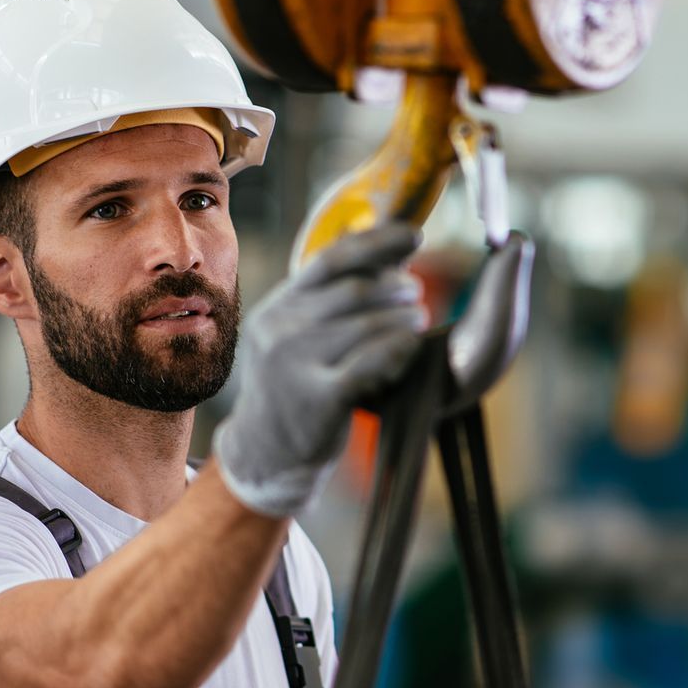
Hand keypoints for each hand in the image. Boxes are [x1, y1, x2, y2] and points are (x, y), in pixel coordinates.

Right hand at [213, 225, 427, 516]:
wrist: (266, 452)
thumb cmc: (296, 385)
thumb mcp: (297, 335)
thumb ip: (328, 299)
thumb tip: (379, 249)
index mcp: (278, 307)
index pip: (331, 259)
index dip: (377, 242)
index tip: (414, 234)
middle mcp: (280, 329)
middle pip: (354, 290)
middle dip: (396, 286)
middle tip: (418, 292)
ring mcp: (294, 364)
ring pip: (367, 325)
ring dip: (404, 318)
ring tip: (421, 318)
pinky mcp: (317, 398)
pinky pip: (370, 363)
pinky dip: (399, 349)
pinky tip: (413, 347)